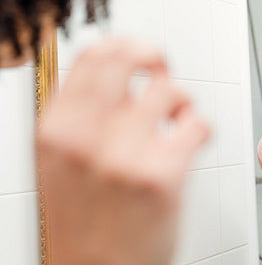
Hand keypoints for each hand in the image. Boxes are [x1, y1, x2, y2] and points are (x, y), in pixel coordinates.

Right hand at [37, 40, 208, 264]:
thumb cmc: (86, 220)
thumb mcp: (61, 162)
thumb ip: (81, 115)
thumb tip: (112, 71)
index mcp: (57, 129)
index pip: (92, 56)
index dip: (121, 44)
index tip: (137, 50)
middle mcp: (86, 137)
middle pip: (131, 59)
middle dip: (154, 56)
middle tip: (162, 66)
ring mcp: (125, 155)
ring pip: (170, 90)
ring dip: (181, 100)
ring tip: (177, 118)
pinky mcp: (163, 175)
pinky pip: (197, 122)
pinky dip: (201, 126)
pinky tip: (191, 139)